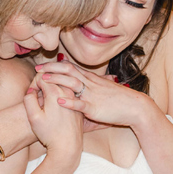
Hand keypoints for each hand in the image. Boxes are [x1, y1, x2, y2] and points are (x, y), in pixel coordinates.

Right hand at [23, 78, 82, 162]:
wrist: (68, 147)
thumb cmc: (50, 134)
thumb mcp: (33, 117)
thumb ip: (29, 99)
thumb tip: (31, 90)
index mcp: (56, 92)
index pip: (42, 76)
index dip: (33, 83)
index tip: (32, 94)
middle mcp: (68, 91)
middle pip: (54, 76)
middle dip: (44, 81)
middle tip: (38, 93)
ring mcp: (75, 97)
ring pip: (63, 82)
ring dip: (53, 85)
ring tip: (46, 96)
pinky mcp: (79, 104)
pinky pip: (69, 92)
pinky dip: (61, 92)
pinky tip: (56, 103)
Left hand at [33, 61, 152, 127]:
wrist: (135, 107)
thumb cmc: (119, 101)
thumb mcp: (104, 90)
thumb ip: (91, 89)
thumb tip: (80, 89)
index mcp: (90, 80)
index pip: (70, 68)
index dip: (55, 66)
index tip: (41, 67)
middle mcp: (90, 84)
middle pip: (68, 71)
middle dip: (51, 69)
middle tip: (37, 70)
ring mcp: (92, 95)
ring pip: (72, 84)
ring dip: (57, 81)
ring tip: (43, 80)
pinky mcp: (95, 107)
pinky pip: (81, 104)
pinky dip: (70, 102)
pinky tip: (60, 102)